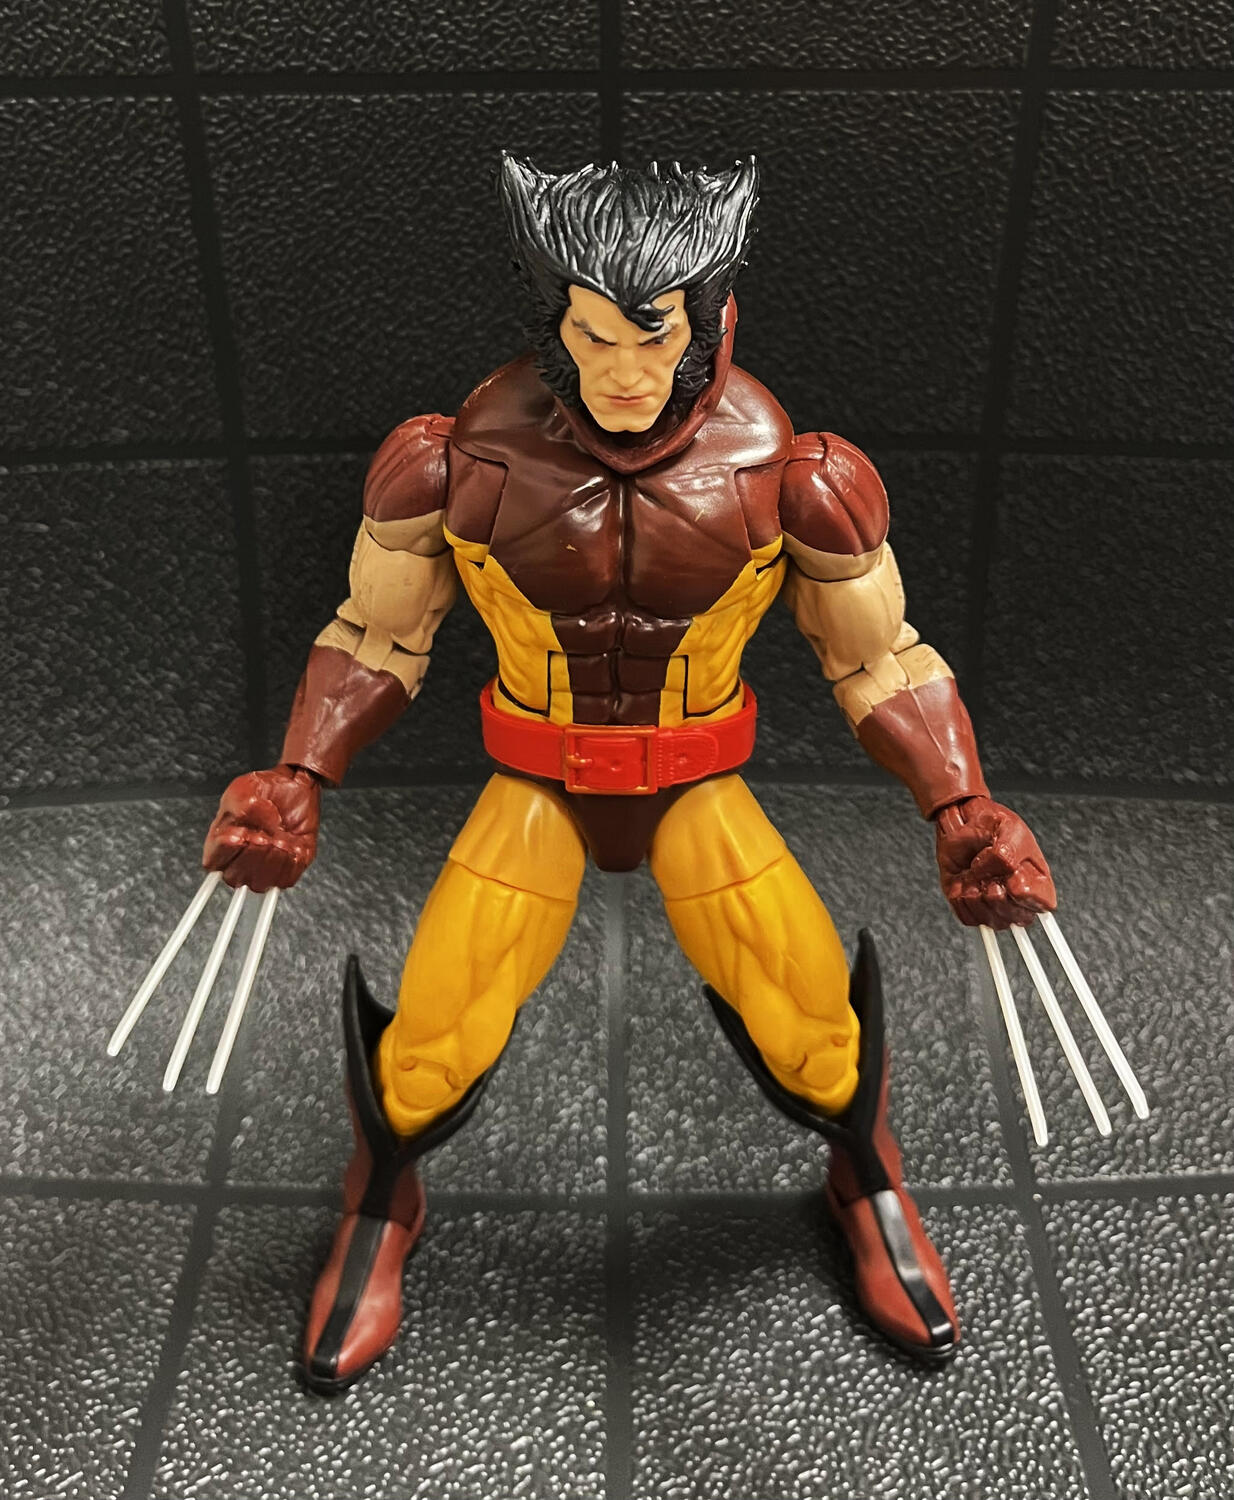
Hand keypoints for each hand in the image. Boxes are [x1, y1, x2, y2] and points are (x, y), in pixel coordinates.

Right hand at [203, 764, 320, 891]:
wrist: (293, 786)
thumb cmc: (263, 790)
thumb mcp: (244, 789)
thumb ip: (243, 807)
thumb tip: (258, 825)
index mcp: (220, 843)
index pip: (213, 863)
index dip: (227, 850)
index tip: (241, 833)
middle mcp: (239, 861)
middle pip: (235, 877)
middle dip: (252, 855)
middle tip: (264, 835)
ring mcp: (263, 869)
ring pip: (260, 883)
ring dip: (273, 859)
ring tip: (281, 837)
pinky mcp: (288, 870)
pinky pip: (286, 880)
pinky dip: (292, 862)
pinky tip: (293, 844)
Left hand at [934, 795, 1055, 928]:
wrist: (962, 824)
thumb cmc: (992, 826)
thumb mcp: (1007, 828)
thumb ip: (1008, 853)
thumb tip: (1004, 874)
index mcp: (1038, 880)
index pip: (1044, 904)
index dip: (1026, 894)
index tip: (1012, 877)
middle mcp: (1020, 899)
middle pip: (1018, 918)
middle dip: (998, 892)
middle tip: (987, 868)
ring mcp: (996, 907)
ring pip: (993, 921)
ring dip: (978, 893)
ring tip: (974, 870)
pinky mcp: (972, 910)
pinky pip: (968, 918)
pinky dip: (961, 898)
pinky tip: (963, 879)